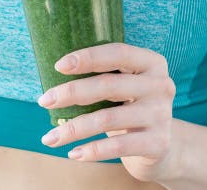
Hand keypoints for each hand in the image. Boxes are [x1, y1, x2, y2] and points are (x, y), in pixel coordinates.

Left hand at [37, 42, 176, 182]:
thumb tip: (52, 75)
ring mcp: (161, 114)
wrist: (162, 145)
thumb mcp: (123, 86)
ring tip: (49, 137)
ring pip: (108, 118)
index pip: (118, 53)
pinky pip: (118, 146)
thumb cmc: (130, 107)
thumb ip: (101, 76)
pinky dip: (92, 150)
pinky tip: (73, 153)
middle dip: (71, 92)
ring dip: (73, 129)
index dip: (88, 57)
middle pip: (109, 85)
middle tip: (44, 100)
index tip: (59, 66)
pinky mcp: (158, 143)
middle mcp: (161, 85)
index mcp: (151, 63)